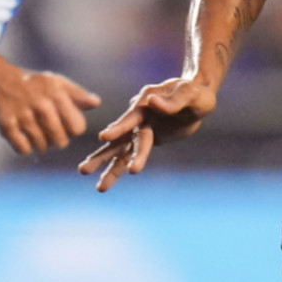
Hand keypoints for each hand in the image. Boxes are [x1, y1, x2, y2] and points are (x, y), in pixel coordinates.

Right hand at [0, 59, 99, 155]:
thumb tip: (96, 103)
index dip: (71, 129)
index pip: (77, 128)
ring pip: (42, 147)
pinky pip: (23, 149)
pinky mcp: (6, 125)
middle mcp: (42, 105)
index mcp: (57, 94)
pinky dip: (23, 147)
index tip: (63, 124)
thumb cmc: (30, 83)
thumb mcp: (55, 82)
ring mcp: (23, 115)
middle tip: (46, 130)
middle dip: (55, 140)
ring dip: (38, 143)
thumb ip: (77, 94)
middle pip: (61, 141)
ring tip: (33, 131)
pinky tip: (20, 135)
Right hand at [78, 75, 218, 191]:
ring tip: (97, 188)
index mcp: (145, 102)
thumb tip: (152, 104)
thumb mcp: (191, 95)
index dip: (119, 127)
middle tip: (83, 170)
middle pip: (118, 139)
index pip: (131, 117)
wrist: (198, 96)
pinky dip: (120, 166)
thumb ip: (173, 101)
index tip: (104, 136)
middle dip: (102, 156)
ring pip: (121, 151)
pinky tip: (105, 180)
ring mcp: (140, 128)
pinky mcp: (146, 138)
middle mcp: (138, 115)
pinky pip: (131, 155)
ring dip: (108, 168)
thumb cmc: (196, 93)